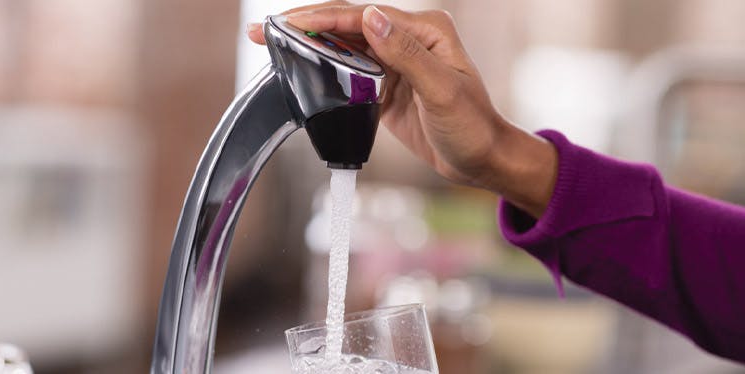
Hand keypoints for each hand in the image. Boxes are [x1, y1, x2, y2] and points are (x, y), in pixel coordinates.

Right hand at [248, 2, 556, 217]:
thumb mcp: (441, 91)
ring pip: (344, 46)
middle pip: (348, 26)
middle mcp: (409, 39)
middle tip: (265, 31)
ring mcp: (396, 61)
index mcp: (425, 31)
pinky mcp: (386, 85)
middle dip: (306, 26)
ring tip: (273, 46)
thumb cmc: (472, 127)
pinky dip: (324, 69)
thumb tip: (370, 19)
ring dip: (310, 45)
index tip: (287, 23)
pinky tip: (301, 69)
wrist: (481, 160)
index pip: (363, 17)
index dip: (322, 18)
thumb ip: (406, 55)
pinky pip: (350, 71)